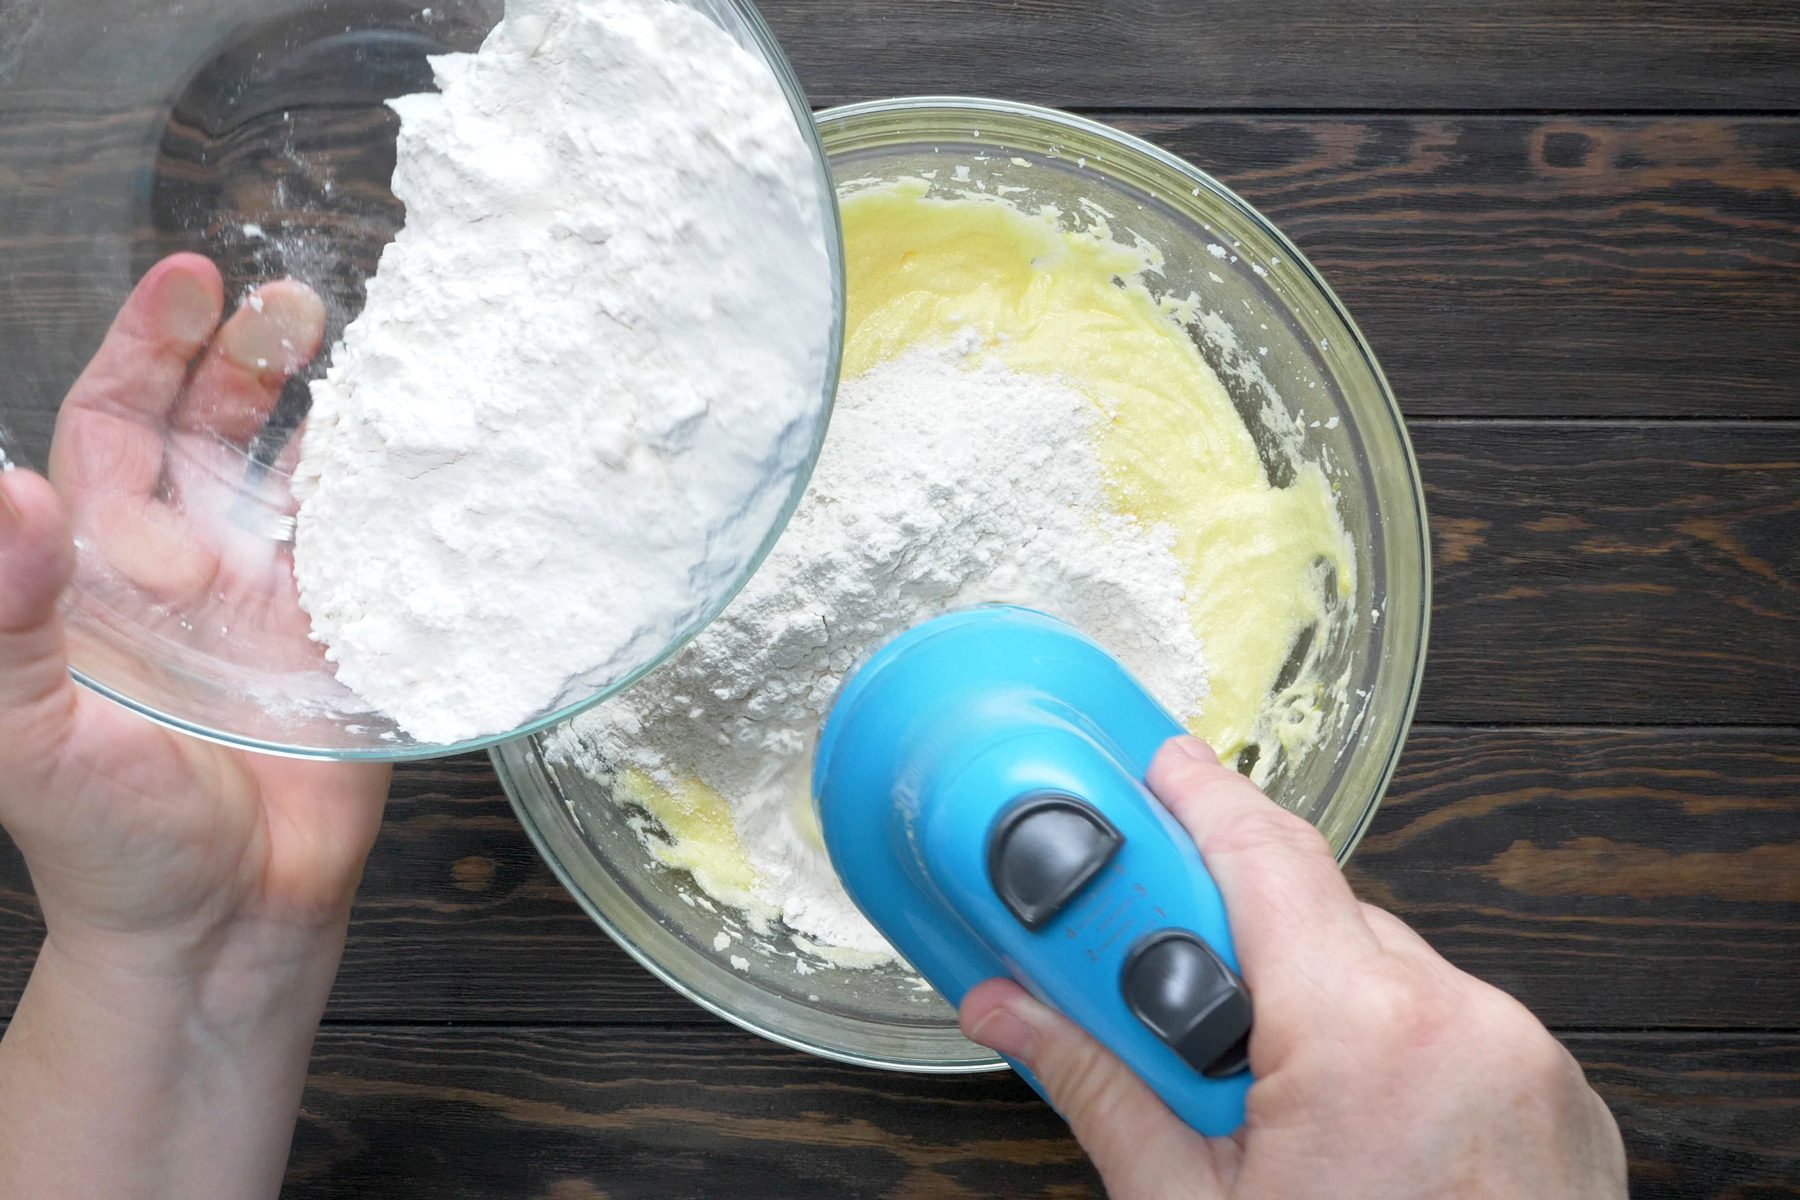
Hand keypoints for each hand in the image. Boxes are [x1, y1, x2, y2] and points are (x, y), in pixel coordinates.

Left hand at [0, 255, 387, 1198]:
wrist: (228, 925)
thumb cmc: (109, 841)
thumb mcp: (33, 732)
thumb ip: (7, 621)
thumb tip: (1, 495)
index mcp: (105, 569)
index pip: (117, 424)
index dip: (148, 347)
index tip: (189, 281)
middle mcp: (192, 566)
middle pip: (217, 426)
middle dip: (250, 355)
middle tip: (296, 304)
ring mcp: (276, 602)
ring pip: (307, 472)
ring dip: (334, 411)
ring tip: (377, 355)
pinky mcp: (352, 643)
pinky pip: (381, 551)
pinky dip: (404, 500)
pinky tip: (433, 457)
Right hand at [959, 737, 1626, 1199]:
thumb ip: (1098, 1088)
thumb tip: (1006, 1006)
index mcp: (1365, 1036)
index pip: (1261, 856)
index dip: (1196, 793)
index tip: (1153, 762)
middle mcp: (1466, 1022)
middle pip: (1321, 916)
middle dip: (1241, 938)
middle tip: (1173, 994)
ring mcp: (1529, 1058)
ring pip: (1388, 972)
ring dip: (1318, 1003)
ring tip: (1269, 1102)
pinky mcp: (1563, 1098)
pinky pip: (1455, 1024)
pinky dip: (1393, 1048)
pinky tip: (1354, 1126)